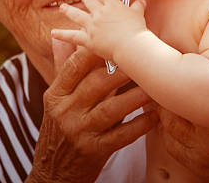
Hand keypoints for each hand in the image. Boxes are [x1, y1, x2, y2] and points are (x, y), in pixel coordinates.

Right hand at [26, 41, 157, 182]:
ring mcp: (80, 132)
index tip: (118, 39)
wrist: (53, 173)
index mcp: (56, 95)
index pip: (75, 66)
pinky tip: (154, 116)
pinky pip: (122, 135)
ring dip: (136, 96)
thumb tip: (62, 38)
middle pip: (97, 83)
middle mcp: (66, 112)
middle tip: (144, 57)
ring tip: (154, 85)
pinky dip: (140, 125)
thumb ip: (62, 69)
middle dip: (122, 69)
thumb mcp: (55, 100)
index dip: (97, 51)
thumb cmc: (59, 129)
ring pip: (112, 108)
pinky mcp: (95, 151)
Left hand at [52, 0, 148, 59]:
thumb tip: (142, 1)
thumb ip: (138, 6)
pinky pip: (72, 36)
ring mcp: (92, 25)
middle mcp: (99, 12)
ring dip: (68, 10)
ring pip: (76, 15)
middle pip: (88, 1)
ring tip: (62, 7)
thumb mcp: (139, 14)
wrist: (131, 45)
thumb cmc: (137, 30)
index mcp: (112, 5)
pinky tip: (53, 33)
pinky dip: (62, 35)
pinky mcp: (88, 39)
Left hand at [157, 47, 208, 181]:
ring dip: (166, 107)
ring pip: (167, 122)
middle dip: (172, 87)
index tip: (186, 58)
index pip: (199, 86)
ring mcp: (200, 151)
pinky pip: (169, 142)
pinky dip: (167, 128)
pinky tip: (174, 116)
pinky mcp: (194, 164)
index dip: (187, 69)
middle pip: (175, 103)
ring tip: (171, 91)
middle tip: (173, 73)